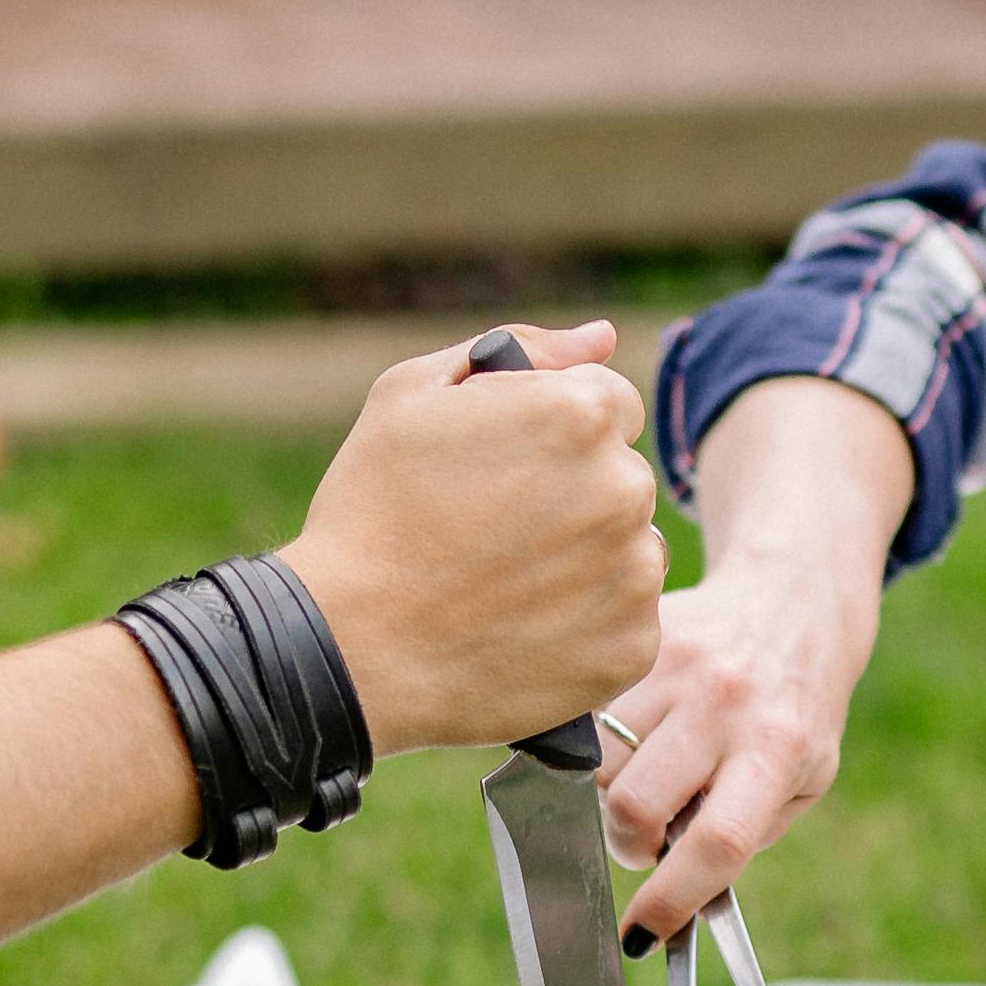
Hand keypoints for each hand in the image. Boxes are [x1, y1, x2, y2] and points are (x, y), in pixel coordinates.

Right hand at [279, 325, 664, 753]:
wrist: (350, 649)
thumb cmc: (371, 512)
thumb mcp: (411, 395)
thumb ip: (522, 350)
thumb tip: (602, 336)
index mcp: (580, 413)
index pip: (610, 403)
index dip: (554, 433)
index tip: (505, 470)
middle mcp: (624, 488)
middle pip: (623, 475)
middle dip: (574, 492)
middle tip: (495, 532)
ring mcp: (634, 574)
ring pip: (630, 548)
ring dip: (588, 558)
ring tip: (505, 585)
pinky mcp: (632, 647)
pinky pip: (628, 619)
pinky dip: (588, 625)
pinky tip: (523, 628)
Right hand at [597, 374, 908, 937]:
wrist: (792, 600)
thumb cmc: (795, 711)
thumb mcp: (803, 780)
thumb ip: (744, 835)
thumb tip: (670, 897)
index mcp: (777, 750)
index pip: (717, 842)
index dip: (670, 899)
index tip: (640, 935)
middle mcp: (725, 702)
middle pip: (632, 803)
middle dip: (628, 841)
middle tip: (651, 837)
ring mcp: (677, 664)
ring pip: (595, 761)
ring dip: (612, 789)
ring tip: (652, 775)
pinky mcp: (642, 637)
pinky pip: (589, 713)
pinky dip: (603, 739)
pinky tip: (643, 728)